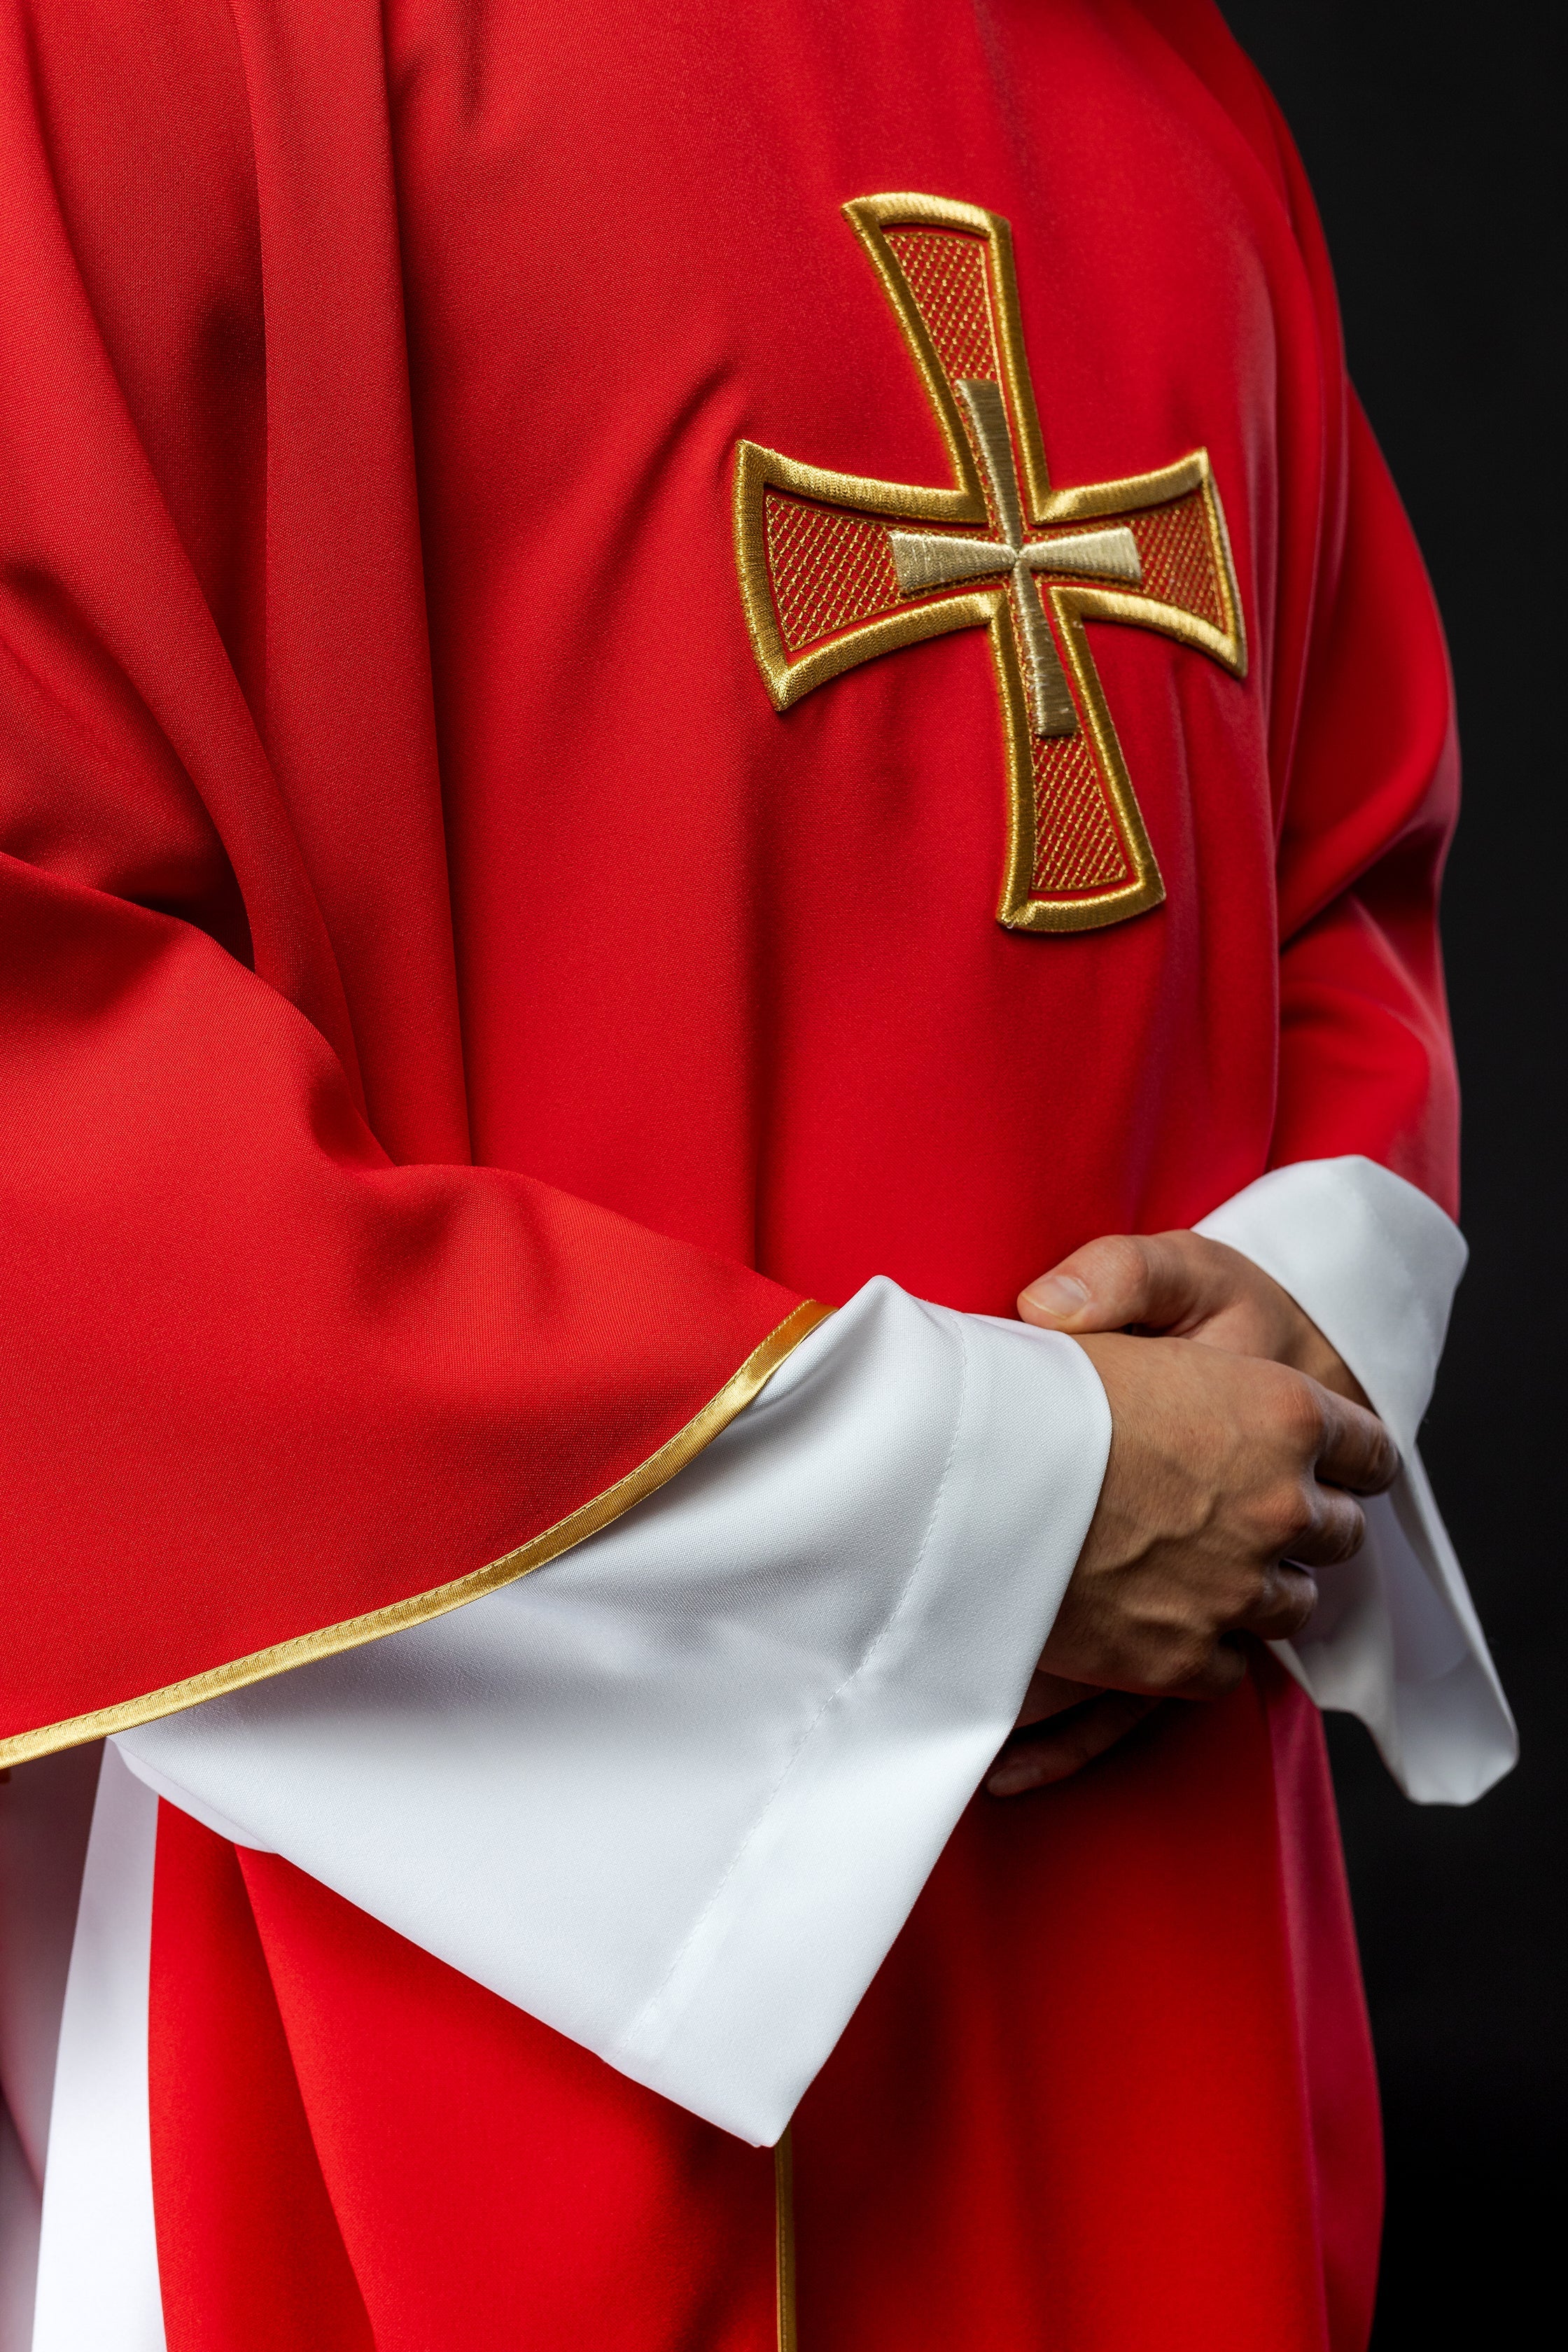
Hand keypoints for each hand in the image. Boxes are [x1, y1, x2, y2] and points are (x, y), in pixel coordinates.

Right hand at [986, 1238, 1394, 1797]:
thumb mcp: (1128, 1283)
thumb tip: (1183, 1328)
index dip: (1351, 1452)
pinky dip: (1208, 1645)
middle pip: (1339, 1532)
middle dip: (1306, 1521)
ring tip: (1205, 1562)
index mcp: (1282, 1416)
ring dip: (1262, 1586)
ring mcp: (1235, 1593)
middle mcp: (1279, 1509)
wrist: (964, 1481)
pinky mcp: (1184, 1660)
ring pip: (1293, 1605)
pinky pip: (1232, 1666)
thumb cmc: (1042, 1377)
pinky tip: (1165, 1611)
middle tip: (1251, 1508)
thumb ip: (1164, 1291)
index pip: (1369, 1447)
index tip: (1334, 1460)